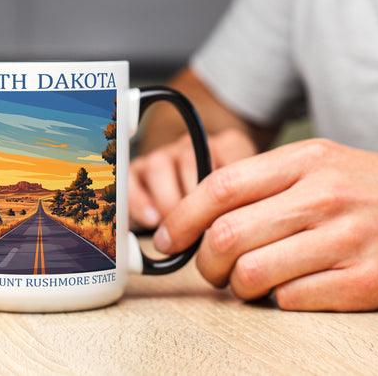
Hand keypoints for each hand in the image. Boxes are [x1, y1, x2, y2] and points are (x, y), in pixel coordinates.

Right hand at [129, 128, 257, 229]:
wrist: (201, 198)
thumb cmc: (228, 204)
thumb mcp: (246, 200)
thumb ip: (244, 207)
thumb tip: (236, 232)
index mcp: (227, 146)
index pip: (230, 158)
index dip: (227, 195)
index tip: (227, 224)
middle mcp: (194, 145)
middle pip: (190, 160)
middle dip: (194, 202)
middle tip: (200, 230)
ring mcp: (165, 154)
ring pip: (159, 165)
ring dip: (168, 202)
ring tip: (177, 229)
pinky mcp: (139, 170)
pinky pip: (131, 178)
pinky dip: (139, 201)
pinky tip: (152, 220)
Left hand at [152, 139, 377, 310]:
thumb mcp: (333, 164)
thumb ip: (274, 184)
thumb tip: (208, 214)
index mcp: (310, 161)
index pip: (220, 187)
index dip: (182, 218)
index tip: (167, 240)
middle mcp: (325, 196)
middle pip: (226, 235)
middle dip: (205, 264)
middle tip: (212, 272)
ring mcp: (347, 240)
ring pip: (251, 274)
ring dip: (238, 289)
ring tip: (252, 285)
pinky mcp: (368, 283)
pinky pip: (292, 302)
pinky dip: (281, 303)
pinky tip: (295, 292)